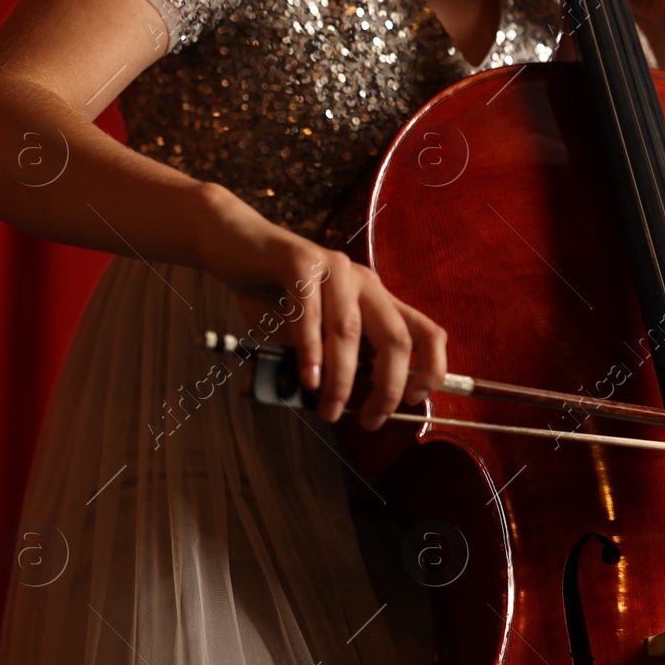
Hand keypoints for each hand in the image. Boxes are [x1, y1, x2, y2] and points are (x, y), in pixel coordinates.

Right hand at [197, 190, 446, 428]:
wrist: (232, 244)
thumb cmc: (272, 295)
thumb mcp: (308, 337)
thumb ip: (325, 364)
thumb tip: (332, 405)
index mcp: (376, 299)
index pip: (425, 332)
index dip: (432, 367)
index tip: (415, 399)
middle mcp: (364, 282)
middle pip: (394, 338)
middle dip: (387, 387)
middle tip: (369, 420)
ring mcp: (334, 268)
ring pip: (349, 331)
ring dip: (341, 378)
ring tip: (329, 409)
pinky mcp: (300, 261)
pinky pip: (310, 312)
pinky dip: (310, 350)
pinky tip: (307, 378)